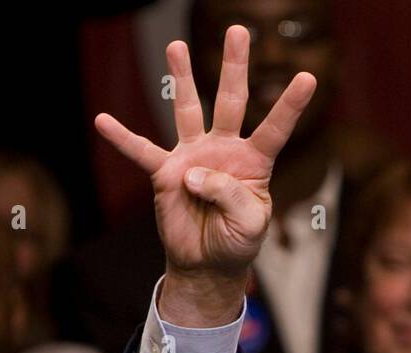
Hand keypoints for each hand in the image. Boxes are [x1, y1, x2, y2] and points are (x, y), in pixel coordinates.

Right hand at [94, 26, 314, 325]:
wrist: (208, 264)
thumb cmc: (237, 241)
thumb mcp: (250, 223)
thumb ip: (231, 195)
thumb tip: (195, 173)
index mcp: (255, 161)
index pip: (276, 128)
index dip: (290, 105)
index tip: (308, 77)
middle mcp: (224, 149)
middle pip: (231, 100)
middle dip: (234, 66)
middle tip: (238, 29)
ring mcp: (193, 156)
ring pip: (188, 110)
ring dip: (182, 78)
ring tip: (176, 46)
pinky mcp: (166, 174)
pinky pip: (141, 152)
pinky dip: (122, 139)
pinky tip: (103, 121)